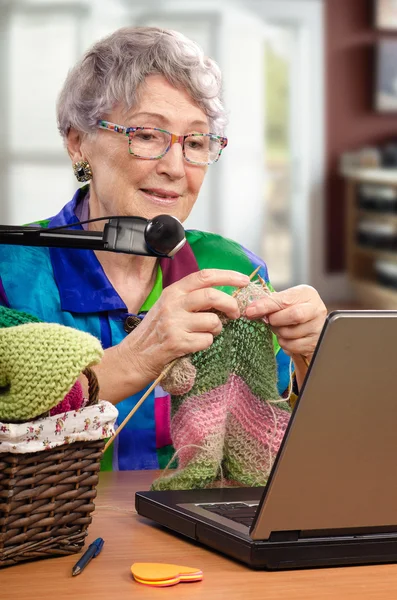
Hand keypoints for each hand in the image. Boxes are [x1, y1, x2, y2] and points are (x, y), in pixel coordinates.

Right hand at [118, 269, 249, 382]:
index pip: (204, 276)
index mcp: (173, 292)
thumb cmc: (155, 332)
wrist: (133, 358)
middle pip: (212, 296)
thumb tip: (223, 297)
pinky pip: (206, 340)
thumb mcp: (168, 307)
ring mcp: (174, 323)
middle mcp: (173, 304)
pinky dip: (206, 344)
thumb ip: (190, 299)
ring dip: (216, 330)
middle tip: (235, 314)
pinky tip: (194, 345)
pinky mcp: (177, 342)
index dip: (228, 276)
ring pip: (213, 321)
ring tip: (205, 334)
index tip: (244, 280)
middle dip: (230, 305)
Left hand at [245, 284, 326, 359]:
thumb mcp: (284, 300)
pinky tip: (286, 337)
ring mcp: (317, 328)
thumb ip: (270, 302)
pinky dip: (284, 343)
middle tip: (269, 320)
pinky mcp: (314, 343)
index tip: (250, 311)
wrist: (308, 325)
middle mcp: (316, 309)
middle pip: (294, 315)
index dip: (266, 306)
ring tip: (279, 327)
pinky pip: (292, 346)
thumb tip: (251, 309)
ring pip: (291, 333)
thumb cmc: (293, 309)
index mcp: (307, 294)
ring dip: (278, 332)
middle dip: (276, 320)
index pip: (285, 300)